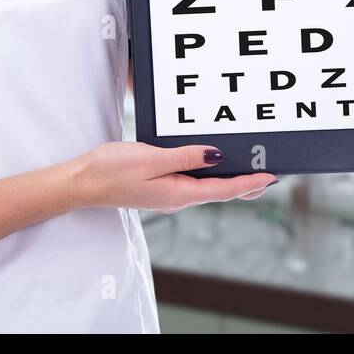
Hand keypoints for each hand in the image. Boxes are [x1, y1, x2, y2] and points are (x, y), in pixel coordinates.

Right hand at [73, 142, 277, 211]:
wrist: (82, 182)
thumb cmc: (112, 169)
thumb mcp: (151, 158)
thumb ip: (185, 157)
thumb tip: (216, 156)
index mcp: (178, 194)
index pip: (224, 190)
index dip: (250, 183)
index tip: (272, 177)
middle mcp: (177, 198)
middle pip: (220, 193)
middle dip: (246, 186)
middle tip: (270, 176)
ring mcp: (168, 195)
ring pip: (207, 188)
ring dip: (229, 181)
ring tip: (249, 172)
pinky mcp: (160, 188)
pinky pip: (192, 183)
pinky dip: (209, 176)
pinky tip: (212, 167)